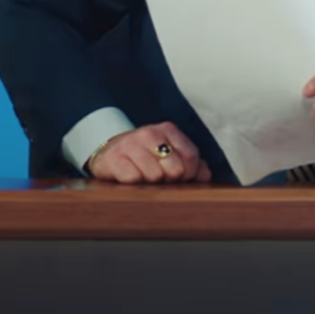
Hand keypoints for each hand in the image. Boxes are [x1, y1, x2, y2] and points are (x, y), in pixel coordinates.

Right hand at [87, 122, 210, 183]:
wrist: (109, 151)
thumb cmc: (145, 155)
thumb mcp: (169, 153)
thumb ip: (192, 163)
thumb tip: (205, 175)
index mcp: (167, 130)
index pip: (191, 156)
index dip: (190, 173)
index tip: (182, 178)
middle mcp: (149, 133)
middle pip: (175, 169)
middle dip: (170, 180)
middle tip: (161, 179)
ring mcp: (130, 144)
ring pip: (155, 176)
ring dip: (151, 183)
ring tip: (145, 178)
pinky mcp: (113, 159)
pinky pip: (133, 179)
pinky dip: (134, 184)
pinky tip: (131, 179)